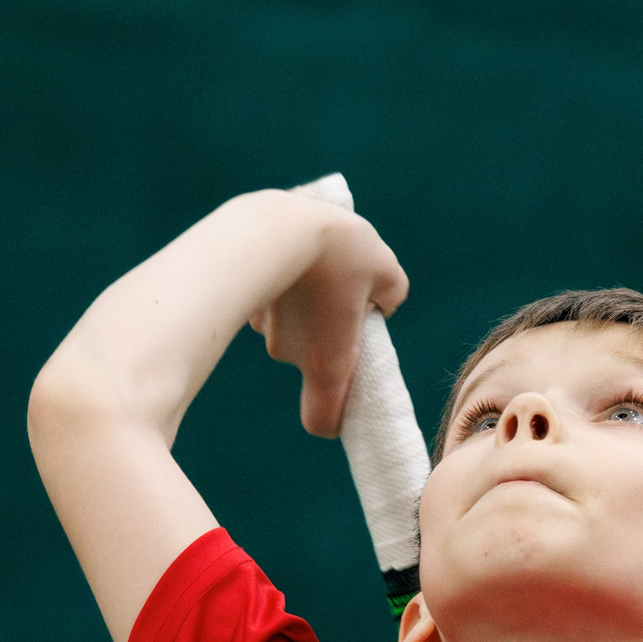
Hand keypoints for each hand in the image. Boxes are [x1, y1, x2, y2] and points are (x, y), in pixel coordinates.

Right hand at [249, 186, 408, 436]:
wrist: (281, 220)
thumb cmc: (341, 251)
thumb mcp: (387, 271)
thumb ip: (390, 297)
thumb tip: (380, 303)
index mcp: (328, 363)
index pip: (321, 421)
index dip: (336, 419)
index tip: (351, 400)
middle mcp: (292, 355)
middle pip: (316, 366)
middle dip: (335, 341)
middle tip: (353, 303)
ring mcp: (268, 332)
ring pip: (297, 333)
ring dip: (313, 316)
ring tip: (326, 273)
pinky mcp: (252, 304)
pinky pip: (278, 312)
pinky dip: (290, 298)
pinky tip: (300, 265)